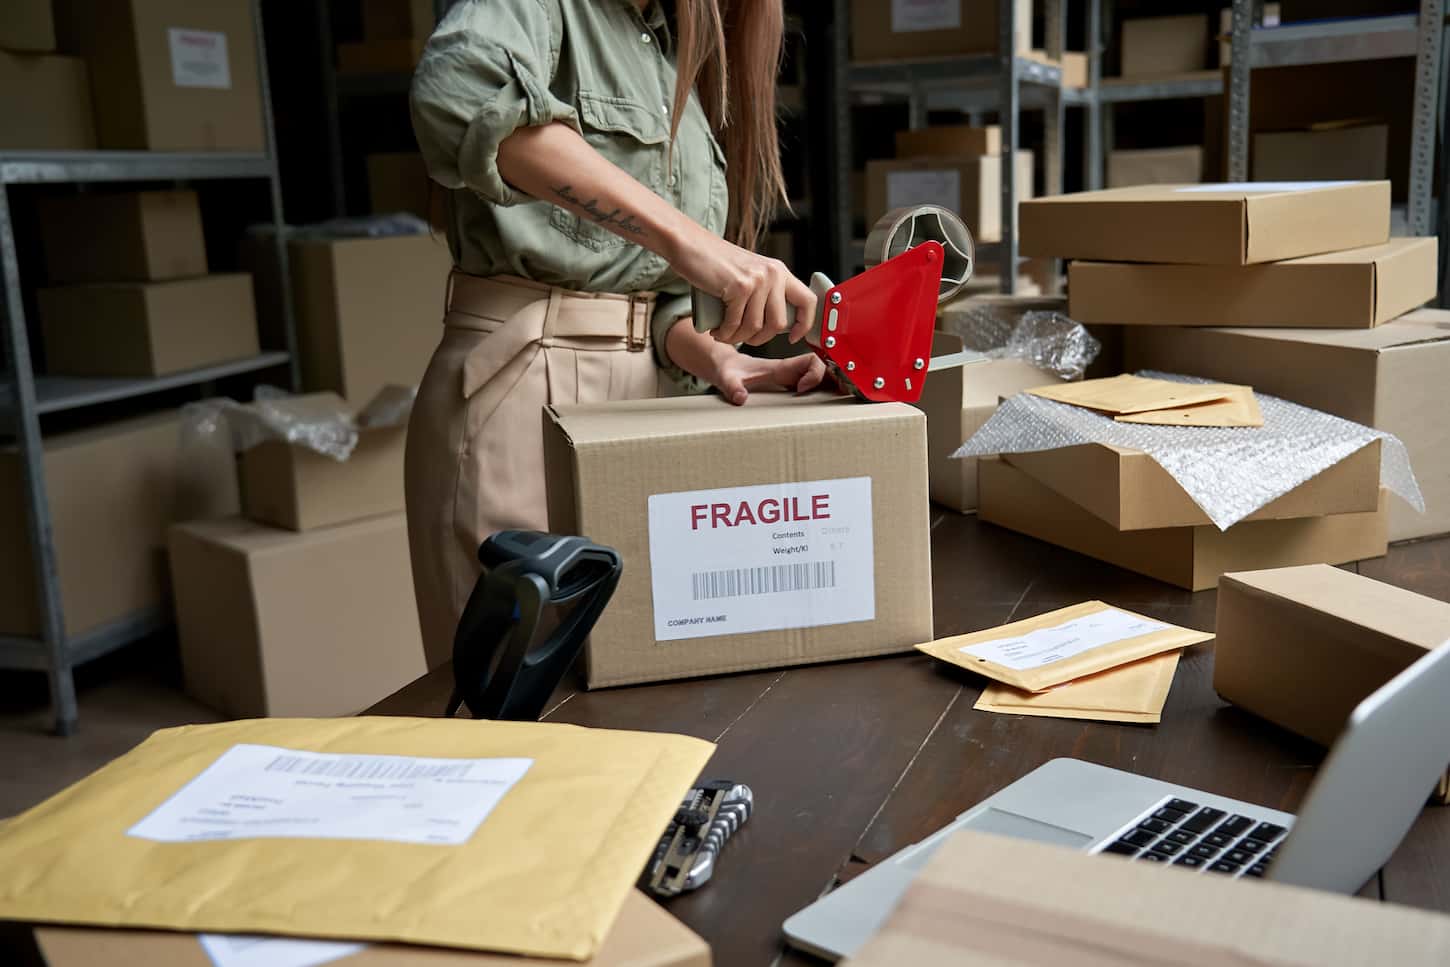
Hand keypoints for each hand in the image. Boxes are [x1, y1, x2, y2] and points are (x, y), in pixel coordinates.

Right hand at [667, 227, 816, 347]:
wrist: (690, 245)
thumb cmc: (715, 263)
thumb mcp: (750, 274)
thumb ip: (765, 292)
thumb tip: (777, 325)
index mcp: (780, 271)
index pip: (808, 301)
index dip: (804, 324)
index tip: (792, 337)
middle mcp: (773, 274)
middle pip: (778, 323)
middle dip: (760, 339)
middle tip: (743, 338)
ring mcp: (757, 279)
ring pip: (755, 326)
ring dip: (737, 338)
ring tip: (724, 334)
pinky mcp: (739, 287)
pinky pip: (736, 323)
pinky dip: (725, 333)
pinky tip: (717, 331)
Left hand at [709, 349, 826, 405]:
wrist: (723, 366)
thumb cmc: (728, 369)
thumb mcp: (726, 378)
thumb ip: (732, 387)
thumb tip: (740, 398)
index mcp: (781, 366)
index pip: (810, 361)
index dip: (813, 374)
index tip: (801, 389)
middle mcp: (790, 369)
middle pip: (823, 367)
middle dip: (833, 378)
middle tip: (834, 394)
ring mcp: (791, 376)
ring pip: (822, 374)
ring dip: (832, 383)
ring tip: (837, 397)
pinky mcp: (789, 383)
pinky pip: (814, 383)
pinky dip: (824, 388)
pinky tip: (825, 400)